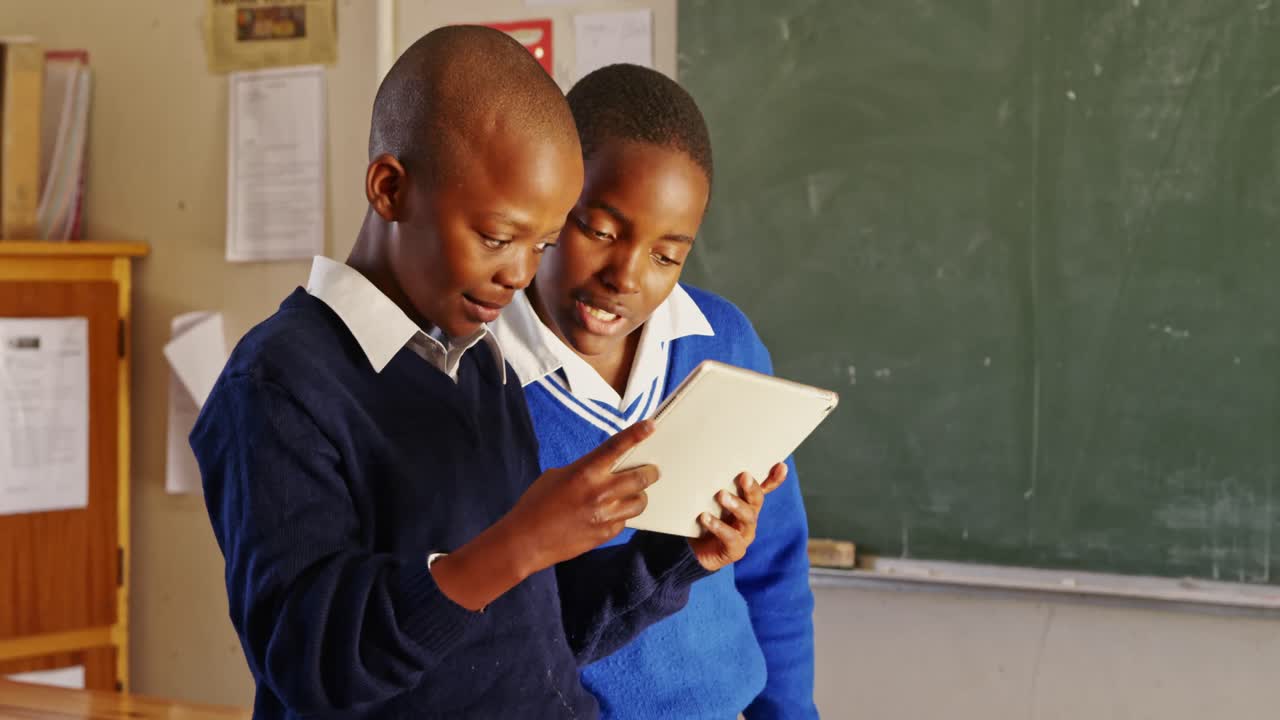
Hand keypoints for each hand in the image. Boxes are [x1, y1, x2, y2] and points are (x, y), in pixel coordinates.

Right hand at [502, 420, 659, 571]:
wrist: (525, 541)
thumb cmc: (536, 504)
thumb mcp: (557, 476)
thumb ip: (585, 471)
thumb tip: (606, 471)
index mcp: (584, 472)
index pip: (616, 447)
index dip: (636, 434)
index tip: (651, 425)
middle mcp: (599, 492)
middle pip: (641, 477)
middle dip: (651, 472)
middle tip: (652, 470)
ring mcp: (604, 515)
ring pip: (640, 501)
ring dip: (640, 495)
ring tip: (634, 493)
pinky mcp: (605, 534)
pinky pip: (626, 520)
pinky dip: (623, 514)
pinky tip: (613, 513)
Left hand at [688, 462, 787, 571]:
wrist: (687, 551)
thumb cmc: (698, 518)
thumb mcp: (703, 498)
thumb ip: (707, 482)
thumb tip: (697, 455)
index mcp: (745, 502)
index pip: (764, 488)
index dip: (774, 478)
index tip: (781, 465)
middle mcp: (748, 516)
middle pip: (757, 500)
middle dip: (752, 488)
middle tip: (743, 476)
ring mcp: (744, 534)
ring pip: (748, 518)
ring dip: (736, 505)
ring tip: (721, 495)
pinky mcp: (734, 550)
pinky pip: (732, 538)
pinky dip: (719, 527)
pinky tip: (706, 518)